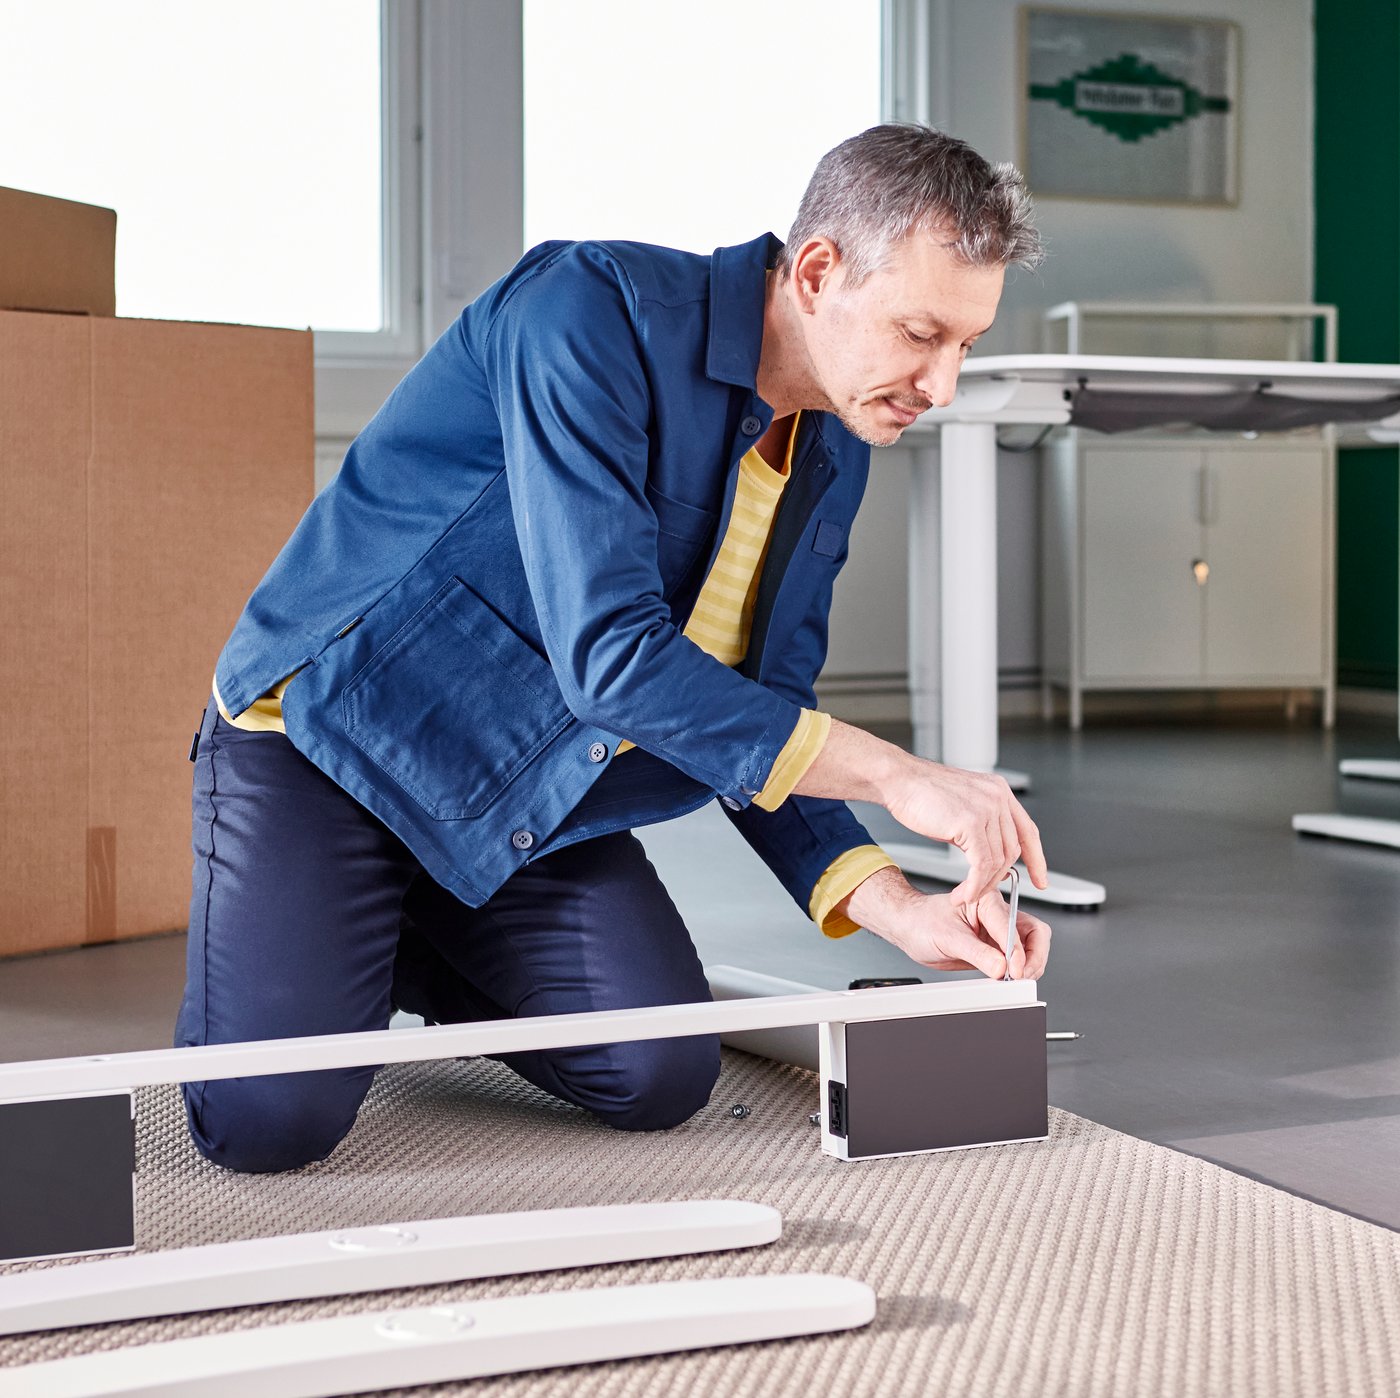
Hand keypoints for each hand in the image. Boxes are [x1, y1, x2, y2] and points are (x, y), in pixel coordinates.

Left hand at [840, 867, 1051, 979]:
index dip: (1017, 952)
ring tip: (1014, 979)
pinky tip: (1008, 978)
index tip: (1015, 970)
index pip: (1013, 926)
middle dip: (1033, 957)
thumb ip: (976, 953)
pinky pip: (1018, 959)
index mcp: (986, 900)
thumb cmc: (922, 921)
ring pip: (1031, 946)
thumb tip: (1000, 967)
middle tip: (1021, 976)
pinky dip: (1019, 970)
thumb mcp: (947, 938)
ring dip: (1029, 965)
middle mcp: (997, 913)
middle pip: (1035, 933)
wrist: (910, 928)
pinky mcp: (996, 947)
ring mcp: (998, 931)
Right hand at [884, 758, 1047, 906]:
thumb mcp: (962, 806)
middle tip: (983, 892)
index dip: (1037, 859)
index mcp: (999, 790)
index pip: (1028, 830)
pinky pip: (981, 864)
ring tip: (967, 894)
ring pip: (998, 860)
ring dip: (983, 885)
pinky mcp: (971, 822)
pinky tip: (965, 892)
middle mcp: (998, 797)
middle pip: (1013, 849)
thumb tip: (990, 857)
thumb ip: (981, 826)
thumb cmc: (920, 793)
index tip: (1041, 880)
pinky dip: (975, 885)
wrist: (899, 780)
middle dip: (999, 877)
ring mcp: (987, 808)